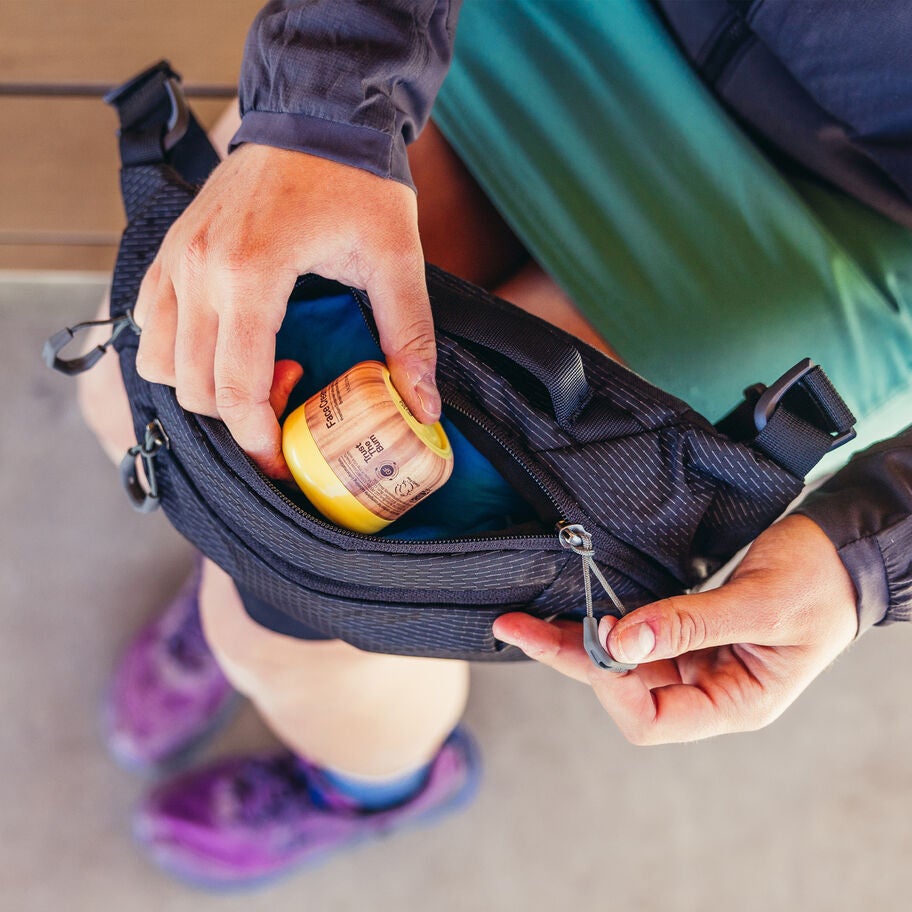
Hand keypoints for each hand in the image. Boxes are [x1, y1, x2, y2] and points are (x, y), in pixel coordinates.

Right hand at [133, 143, 436, 477]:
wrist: (318, 113)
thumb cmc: (357, 183)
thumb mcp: (397, 260)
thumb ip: (410, 338)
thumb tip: (423, 408)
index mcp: (250, 273)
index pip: (233, 388)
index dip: (256, 441)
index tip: (282, 460)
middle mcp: (199, 268)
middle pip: (193, 388)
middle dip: (239, 417)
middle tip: (292, 393)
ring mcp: (177, 256)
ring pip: (160, 361)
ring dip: (205, 386)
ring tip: (262, 362)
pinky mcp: (172, 248)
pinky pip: (151, 321)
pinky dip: (180, 350)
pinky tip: (230, 340)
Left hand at [493, 514, 857, 743]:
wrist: (838, 551)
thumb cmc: (819, 583)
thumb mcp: (761, 604)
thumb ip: (690, 623)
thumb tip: (621, 640)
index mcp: (735, 702)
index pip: (654, 719)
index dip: (616, 684)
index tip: (602, 634)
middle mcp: (707, 688)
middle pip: (623, 689)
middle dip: (569, 658)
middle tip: (517, 628)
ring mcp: (694, 660)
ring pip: (621, 660)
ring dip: (574, 639)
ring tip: (524, 620)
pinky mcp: (685, 630)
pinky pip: (635, 633)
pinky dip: (603, 621)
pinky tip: (571, 607)